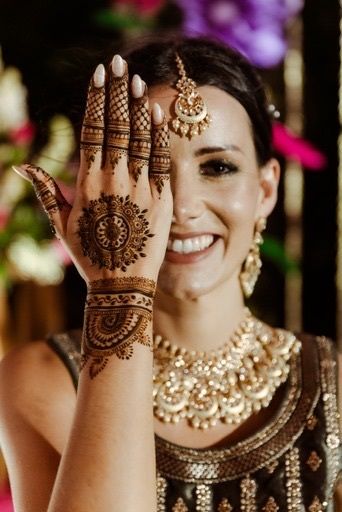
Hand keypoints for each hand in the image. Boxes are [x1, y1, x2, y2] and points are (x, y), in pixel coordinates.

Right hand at [13, 54, 172, 376]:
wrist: (122, 286)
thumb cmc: (90, 257)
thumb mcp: (63, 226)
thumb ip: (47, 192)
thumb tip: (23, 166)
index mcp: (88, 183)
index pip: (91, 130)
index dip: (95, 101)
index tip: (99, 77)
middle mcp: (114, 179)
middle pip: (115, 126)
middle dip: (116, 92)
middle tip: (118, 64)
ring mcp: (140, 188)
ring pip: (140, 138)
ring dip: (138, 106)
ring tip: (137, 80)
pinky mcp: (162, 199)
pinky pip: (161, 160)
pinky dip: (160, 135)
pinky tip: (159, 112)